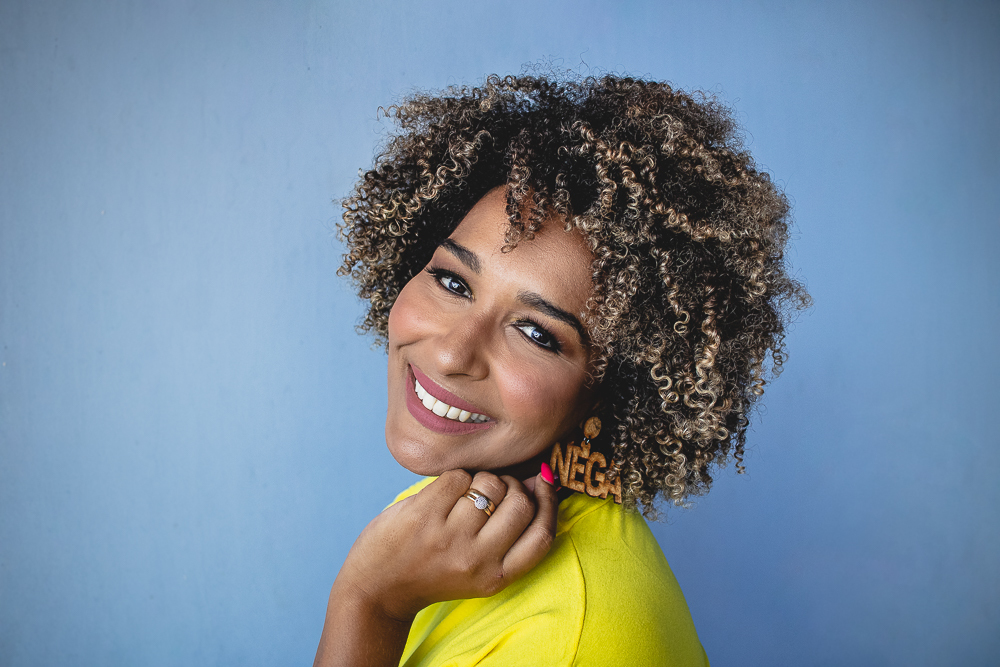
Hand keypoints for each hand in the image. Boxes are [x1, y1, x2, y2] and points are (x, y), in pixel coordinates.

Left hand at [339, 468, 558, 620]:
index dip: (549, 503)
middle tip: (494, 490)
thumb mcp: (478, 567)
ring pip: (491, 484)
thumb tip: (540, 479)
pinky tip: (442, 494)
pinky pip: (458, 476)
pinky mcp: (424, 516)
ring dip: (482, 479)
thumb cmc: (433, 569)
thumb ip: (508, 531)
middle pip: (521, 505)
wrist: (377, 588)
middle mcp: (476, 561)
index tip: (543, 482)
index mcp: (496, 577)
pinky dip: (454, 477)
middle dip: (513, 486)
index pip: (542, 536)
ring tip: (465, 494)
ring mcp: (449, 538)